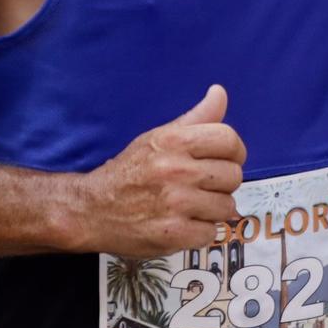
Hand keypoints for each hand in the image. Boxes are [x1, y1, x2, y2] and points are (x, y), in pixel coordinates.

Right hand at [68, 84, 246, 258]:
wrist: (92, 209)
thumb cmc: (129, 171)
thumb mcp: (157, 137)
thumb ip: (195, 118)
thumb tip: (220, 93)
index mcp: (174, 142)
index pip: (229, 139)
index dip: (234, 151)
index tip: (223, 160)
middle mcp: (176, 170)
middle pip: (233, 175)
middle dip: (222, 183)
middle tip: (201, 186)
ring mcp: (176, 204)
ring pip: (226, 206)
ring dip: (212, 209)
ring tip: (191, 206)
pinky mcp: (174, 234)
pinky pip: (211, 233)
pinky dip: (199, 231)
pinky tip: (182, 223)